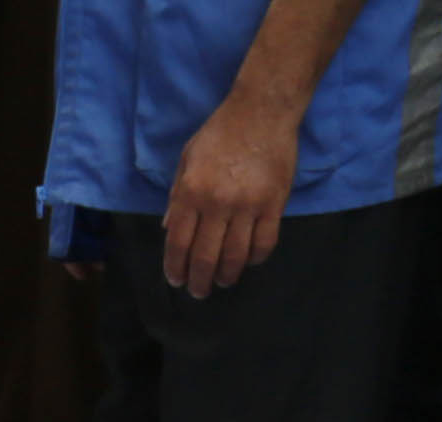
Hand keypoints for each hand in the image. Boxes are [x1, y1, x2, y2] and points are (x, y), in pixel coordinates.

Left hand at [159, 87, 302, 293]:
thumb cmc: (221, 132)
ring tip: (223, 281)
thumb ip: (177, 195)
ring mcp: (247, 205)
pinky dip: (255, 258)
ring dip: (227, 276)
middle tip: (199, 291)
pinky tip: (249, 261)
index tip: (177, 280)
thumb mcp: (187, 158)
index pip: (178, 242)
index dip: (175, 267)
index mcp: (191, 191)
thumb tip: (168, 230)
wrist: (262, 109)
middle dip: (199, 281)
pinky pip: (265, 243)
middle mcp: (217, 202)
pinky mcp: (274, 203)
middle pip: (205, 257)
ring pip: (235, 256)